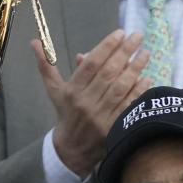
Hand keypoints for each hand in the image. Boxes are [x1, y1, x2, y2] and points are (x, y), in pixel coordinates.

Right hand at [35, 30, 152, 177]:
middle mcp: (85, 102)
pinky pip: (129, 105)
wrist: (72, 149)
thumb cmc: (65, 113)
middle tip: (137, 36)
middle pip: (108, 72)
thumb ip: (46, 65)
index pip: (91, 63)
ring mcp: (100, 116)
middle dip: (125, 51)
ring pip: (121, 87)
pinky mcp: (113, 127)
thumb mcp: (54, 90)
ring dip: (136, 68)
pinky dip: (139, 91)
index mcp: (72, 91)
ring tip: (145, 53)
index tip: (120, 33)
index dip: (106, 46)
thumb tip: (35, 42)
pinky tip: (148, 77)